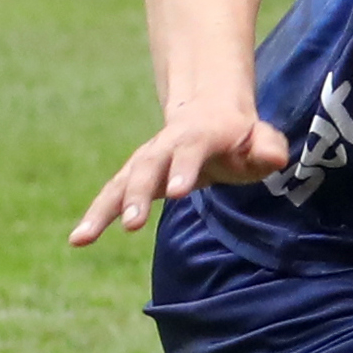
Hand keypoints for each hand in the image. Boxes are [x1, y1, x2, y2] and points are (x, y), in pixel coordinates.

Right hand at [69, 108, 291, 243]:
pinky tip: (78, 240)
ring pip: (120, 182)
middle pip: (147, 167)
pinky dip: (95, 216)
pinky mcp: (132, 177)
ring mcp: (145, 160)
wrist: (207, 112)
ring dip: (102, 210)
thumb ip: (268, 147)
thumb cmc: (241, 136)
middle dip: (137, 195)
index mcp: (200, 134)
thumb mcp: (262, 138)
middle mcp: (165, 145)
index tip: (177, 193)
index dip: (183, 169)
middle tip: (132, 224)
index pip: (190, 150)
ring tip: (83, 238)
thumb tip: (273, 159)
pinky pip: (111, 196)